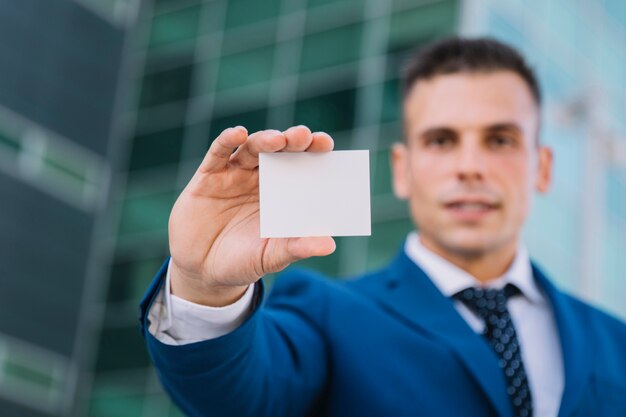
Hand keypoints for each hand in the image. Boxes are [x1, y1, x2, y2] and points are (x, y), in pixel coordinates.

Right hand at [168, 125, 335, 305]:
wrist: (203, 272)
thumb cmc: (243, 261)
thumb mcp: (271, 257)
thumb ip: (297, 248)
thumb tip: (329, 245)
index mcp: (283, 192)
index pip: (302, 165)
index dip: (314, 151)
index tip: (326, 145)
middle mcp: (261, 178)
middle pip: (279, 150)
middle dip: (293, 140)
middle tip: (304, 136)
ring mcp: (234, 175)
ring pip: (252, 148)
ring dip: (265, 140)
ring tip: (278, 140)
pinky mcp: (208, 177)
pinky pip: (218, 153)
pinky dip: (227, 140)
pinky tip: (239, 134)